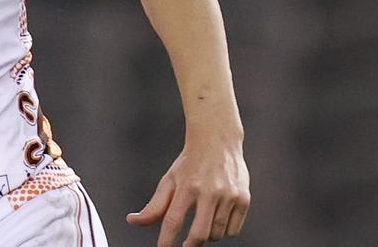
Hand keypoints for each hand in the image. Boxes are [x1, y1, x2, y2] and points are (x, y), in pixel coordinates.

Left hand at [127, 139, 249, 245]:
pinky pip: (233, 230)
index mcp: (186, 186)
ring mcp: (229, 196)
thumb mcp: (169, 180)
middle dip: (190, 245)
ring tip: (202, 222)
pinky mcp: (244, 199)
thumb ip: (154, 205)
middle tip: (185, 245)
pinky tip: (217, 218)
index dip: (166, 240)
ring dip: (207, 236)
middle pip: (200, 234)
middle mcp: (209, 191)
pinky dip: (224, 231)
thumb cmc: (190, 164)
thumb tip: (133, 221)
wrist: (217, 141)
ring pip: (217, 234)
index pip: (173, 220)